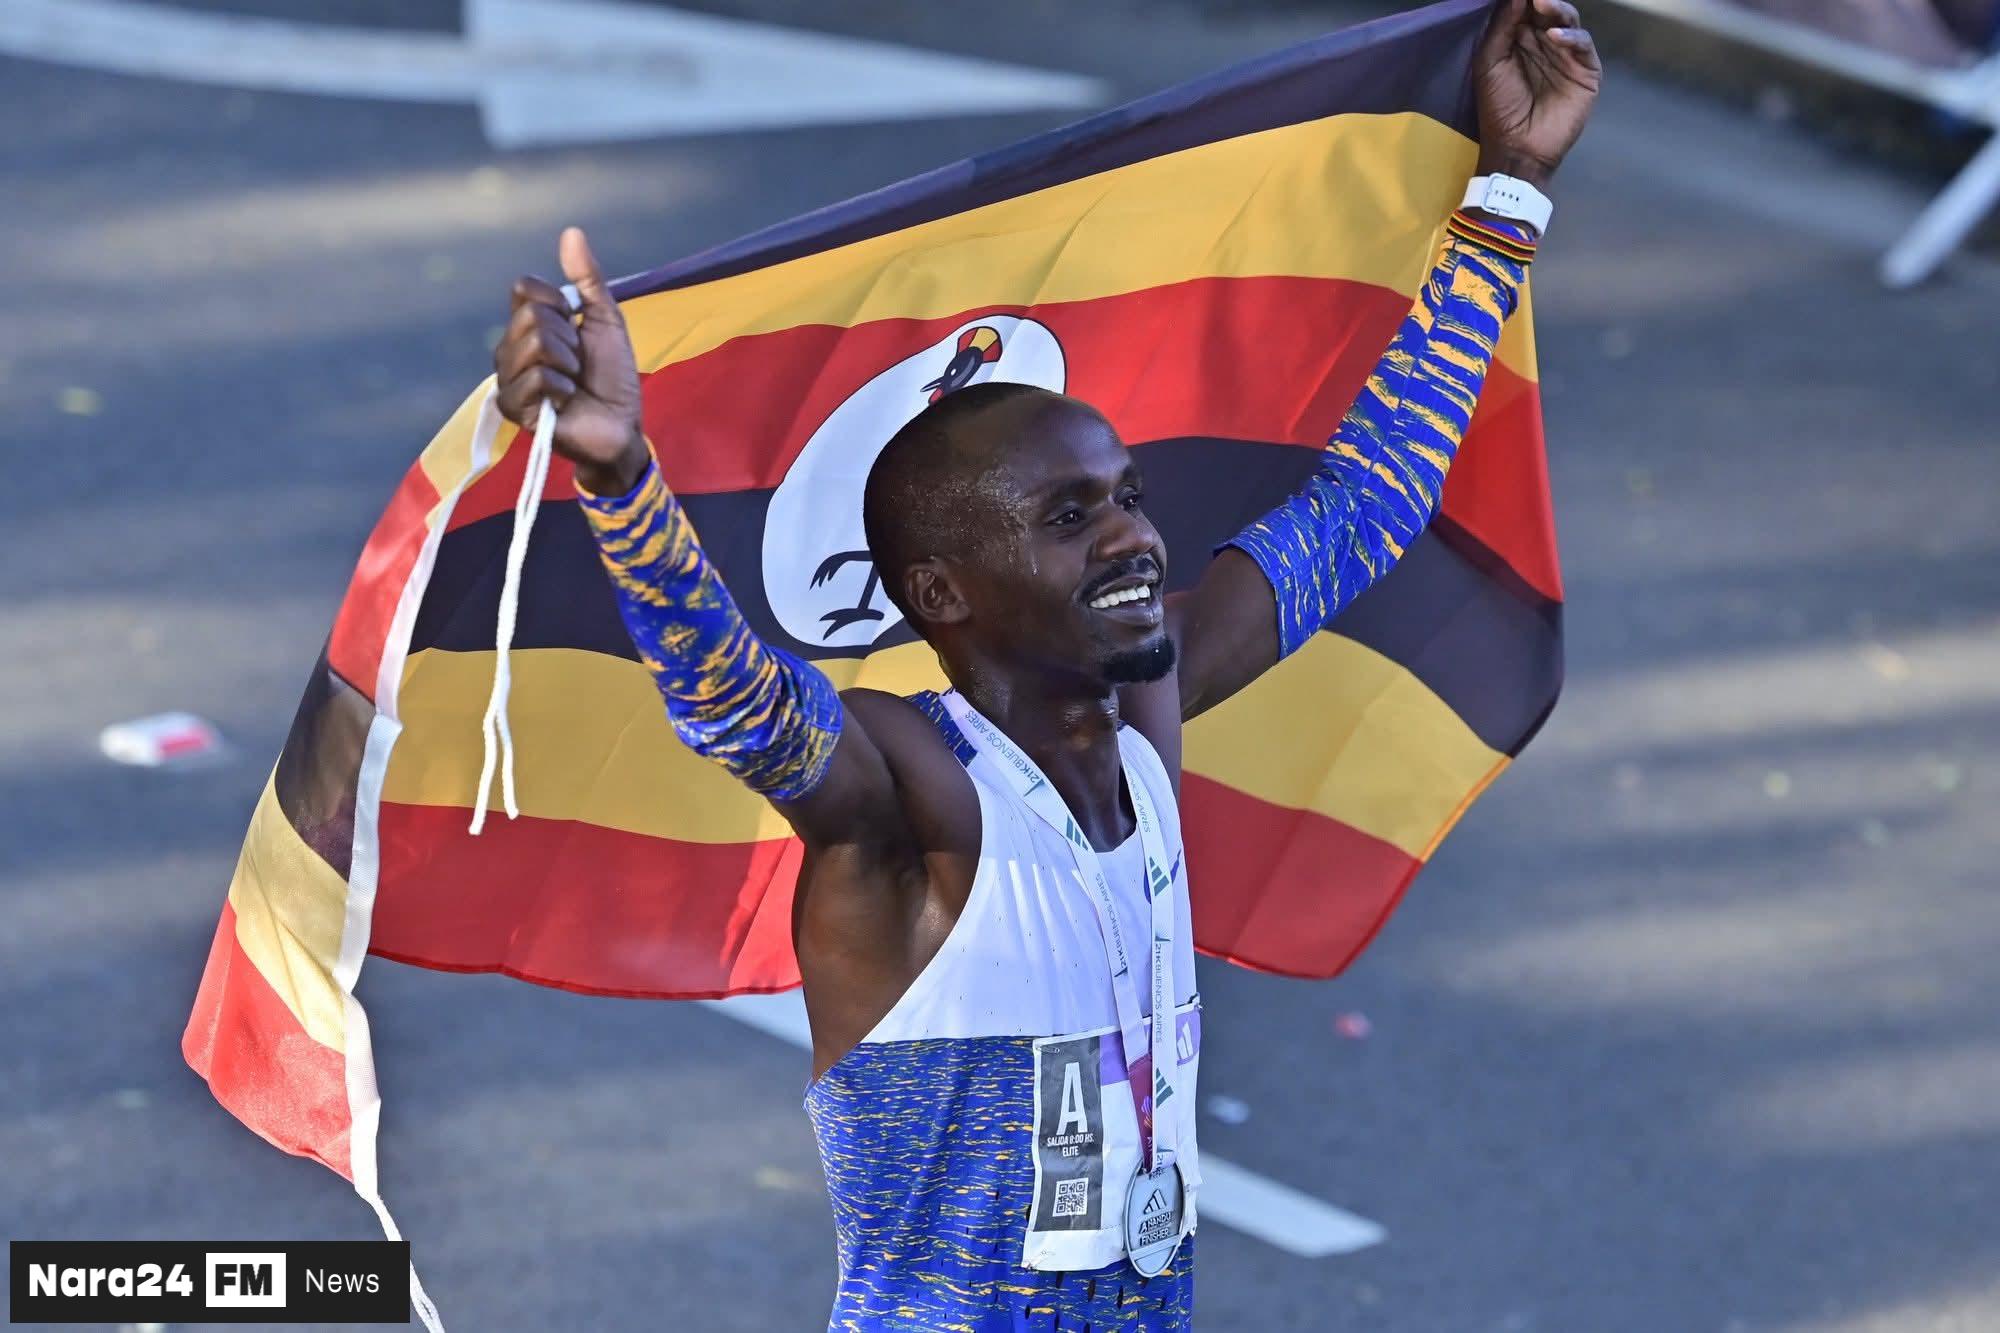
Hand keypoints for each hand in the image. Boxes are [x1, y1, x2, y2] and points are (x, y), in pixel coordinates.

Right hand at [493, 226, 647, 494]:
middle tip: (579, 363)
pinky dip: (562, 387)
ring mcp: (507, 379)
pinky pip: (535, 378)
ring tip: (574, 382)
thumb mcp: (606, 319)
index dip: (558, 302)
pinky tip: (566, 401)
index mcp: (527, 325)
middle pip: (531, 315)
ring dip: (568, 363)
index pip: (524, 287)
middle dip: (569, 338)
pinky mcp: (513, 409)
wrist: (622, 425)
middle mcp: (509, 349)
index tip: (576, 325)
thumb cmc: (613, 376)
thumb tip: (571, 232)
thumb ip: (588, 279)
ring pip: (533, 345)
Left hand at [1473, 0, 1602, 188]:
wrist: (1517, 148)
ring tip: (1541, 4)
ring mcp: (1567, 55)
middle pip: (1549, 9)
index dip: (1523, 0)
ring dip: (1556, 9)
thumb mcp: (1490, 63)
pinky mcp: (1586, 70)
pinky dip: (1571, 37)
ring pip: (1569, 20)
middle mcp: (1545, 43)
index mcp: (1520, 40)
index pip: (1525, 9)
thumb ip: (1502, 27)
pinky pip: (1583, 45)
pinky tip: (1554, 36)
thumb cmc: (1499, 108)